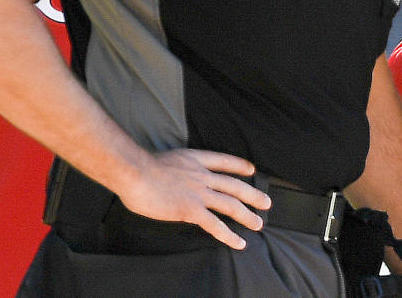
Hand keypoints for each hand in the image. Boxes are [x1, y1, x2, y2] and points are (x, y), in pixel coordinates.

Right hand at [116, 149, 270, 248]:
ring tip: (258, 224)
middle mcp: (201, 175)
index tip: (251, 169)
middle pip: (234, 185)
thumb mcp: (166, 160)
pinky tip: (239, 242)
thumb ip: (177, 169)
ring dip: (247, 215)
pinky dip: (229, 235)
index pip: (223, 161)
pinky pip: (215, 225)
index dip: (239, 165)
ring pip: (231, 204)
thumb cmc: (139, 167)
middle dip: (252, 194)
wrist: (134, 172)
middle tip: (266, 203)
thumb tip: (175, 180)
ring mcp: (199, 192)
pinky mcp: (191, 210)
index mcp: (195, 159)